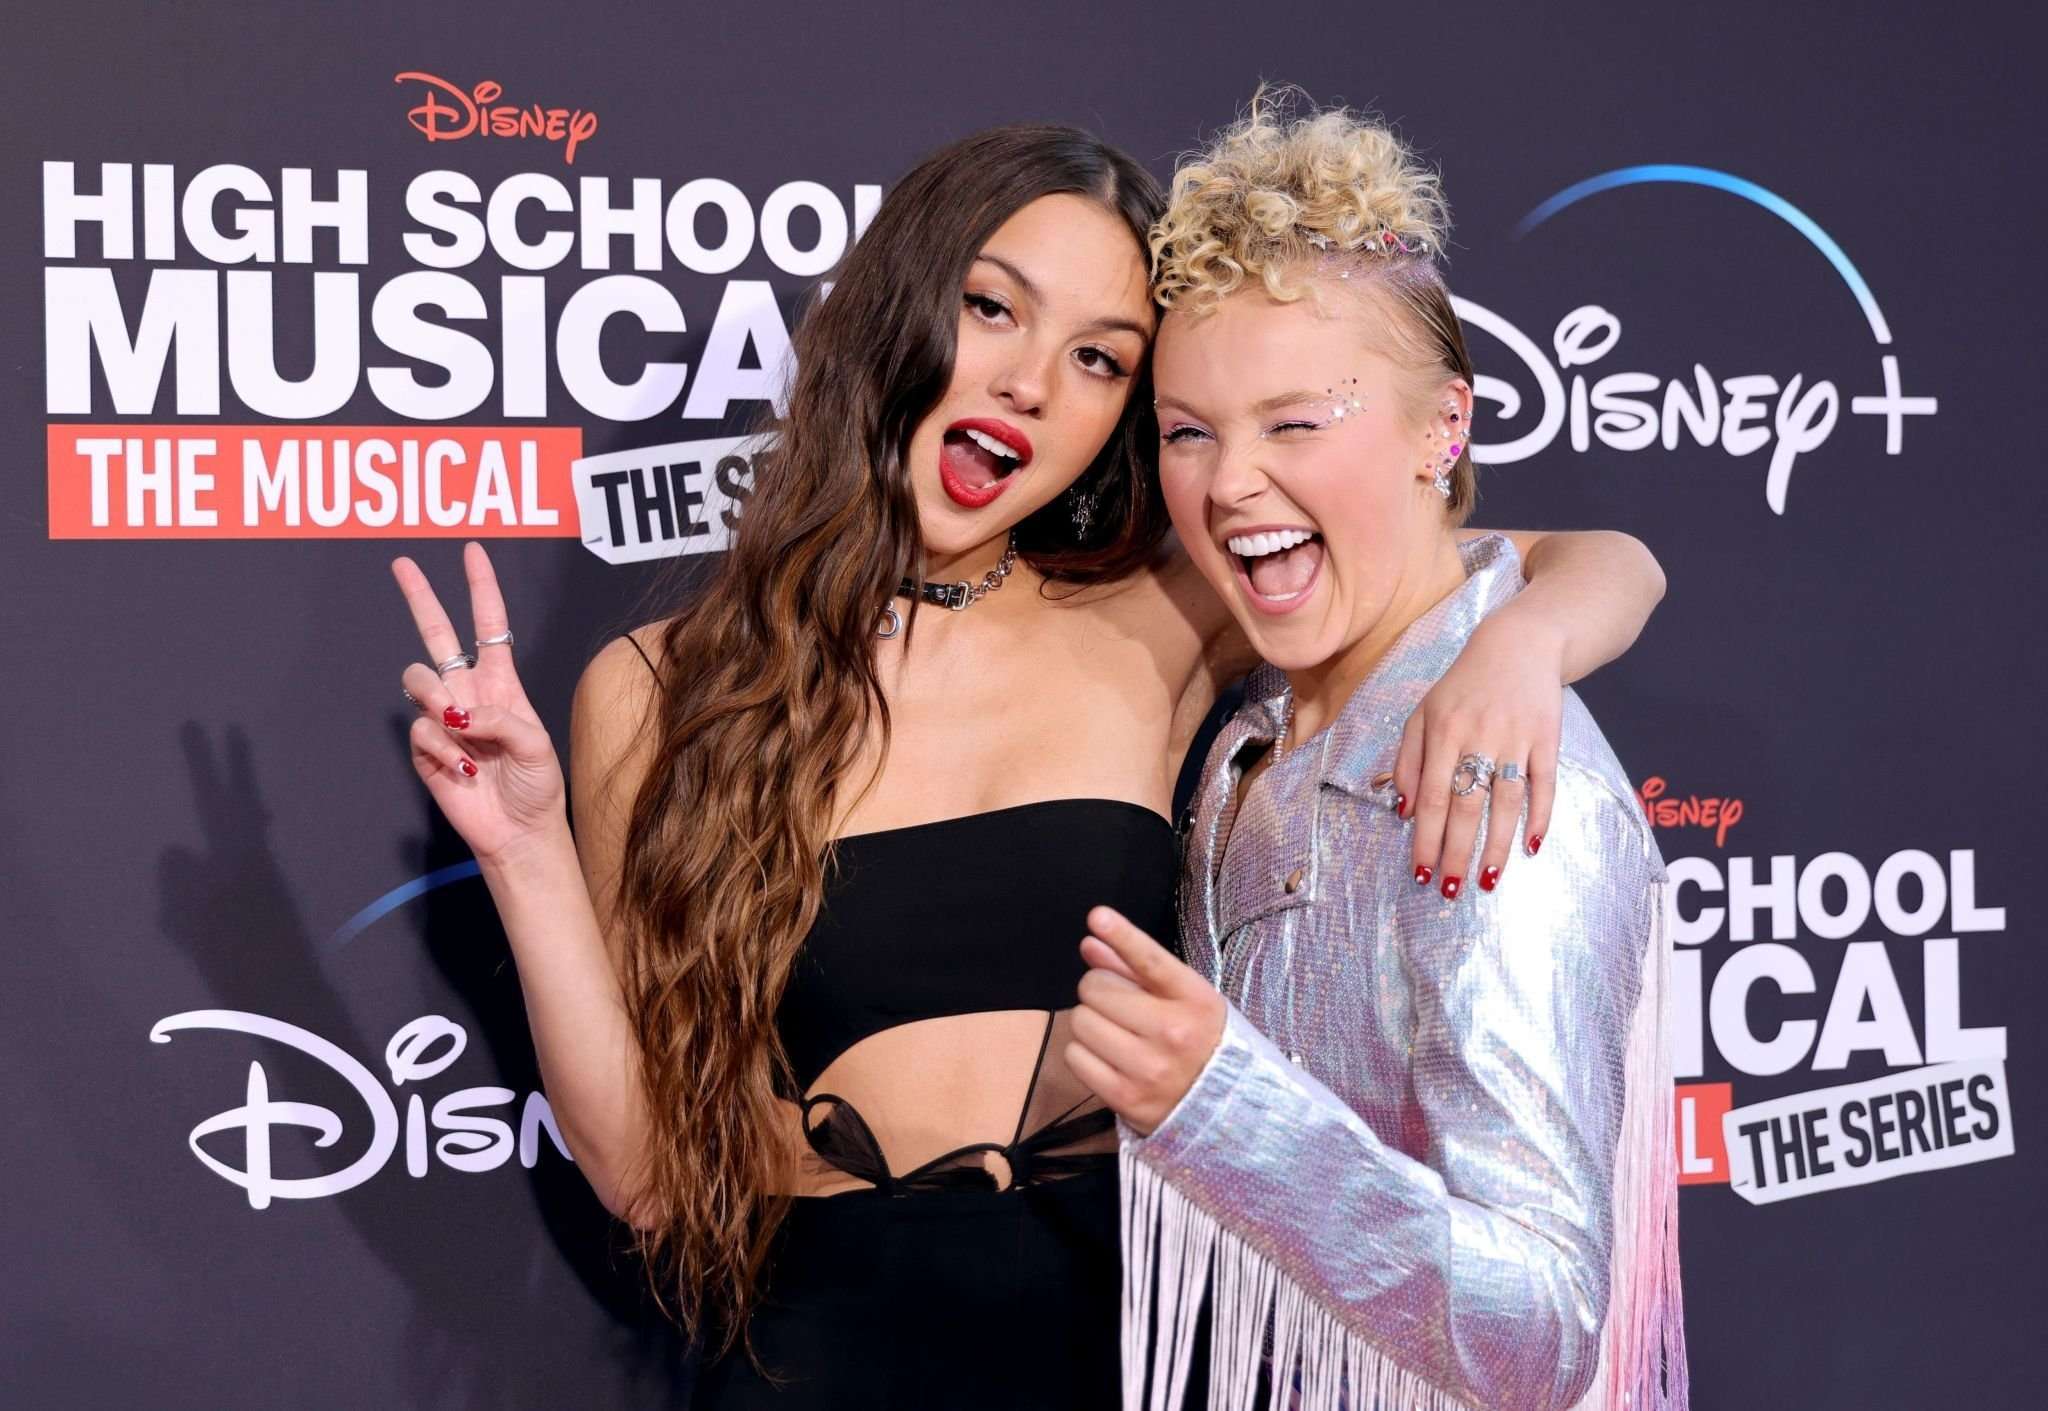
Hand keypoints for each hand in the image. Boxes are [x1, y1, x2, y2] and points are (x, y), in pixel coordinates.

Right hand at [390, 541, 565, 863]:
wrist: (517, 831)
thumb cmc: (537, 787)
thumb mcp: (537, 746)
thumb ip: (501, 720)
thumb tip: (459, 713)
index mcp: (502, 683)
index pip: (489, 625)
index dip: (481, 588)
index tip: (473, 551)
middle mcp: (469, 693)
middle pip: (437, 634)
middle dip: (420, 597)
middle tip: (402, 563)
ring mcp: (444, 719)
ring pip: (418, 680)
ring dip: (437, 700)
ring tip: (463, 733)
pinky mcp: (425, 748)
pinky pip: (419, 729)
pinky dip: (440, 747)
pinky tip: (462, 770)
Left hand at [1067, 906, 1225, 1135]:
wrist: (1228, 1112)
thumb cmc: (1202, 1043)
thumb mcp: (1186, 1000)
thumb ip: (1136, 968)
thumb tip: (1092, 941)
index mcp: (1195, 1000)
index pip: (1151, 960)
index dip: (1121, 934)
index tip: (1098, 916)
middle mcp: (1173, 1033)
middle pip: (1097, 989)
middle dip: (1099, 992)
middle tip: (1117, 1006)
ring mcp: (1148, 1068)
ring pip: (1081, 1022)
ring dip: (1090, 1023)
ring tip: (1115, 1034)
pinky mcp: (1125, 1098)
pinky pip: (1075, 1057)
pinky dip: (1084, 1054)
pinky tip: (1108, 1058)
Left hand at [1391, 611, 1560, 900]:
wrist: (1519, 645)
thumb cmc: (1462, 686)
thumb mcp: (1423, 714)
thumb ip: (1409, 761)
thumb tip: (1405, 813)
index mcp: (1442, 733)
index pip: (1433, 797)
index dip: (1427, 838)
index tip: (1422, 872)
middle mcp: (1478, 737)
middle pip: (1467, 806)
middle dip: (1457, 853)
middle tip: (1451, 890)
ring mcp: (1516, 739)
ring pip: (1506, 802)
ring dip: (1497, 846)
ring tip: (1487, 880)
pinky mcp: (1547, 739)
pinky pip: (1544, 785)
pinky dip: (1540, 817)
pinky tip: (1531, 847)